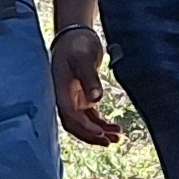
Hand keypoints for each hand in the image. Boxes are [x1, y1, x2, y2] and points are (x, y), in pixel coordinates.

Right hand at [53, 25, 122, 148]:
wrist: (75, 36)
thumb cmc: (77, 44)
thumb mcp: (83, 57)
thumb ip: (89, 77)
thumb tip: (96, 98)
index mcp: (61, 90)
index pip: (70, 116)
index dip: (85, 127)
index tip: (101, 133)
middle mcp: (64, 98)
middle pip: (75, 125)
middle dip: (92, 136)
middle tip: (110, 142)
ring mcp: (72, 99)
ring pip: (83, 123)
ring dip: (98, 132)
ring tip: (117, 137)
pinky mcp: (81, 97)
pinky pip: (89, 116)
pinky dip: (100, 124)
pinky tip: (112, 128)